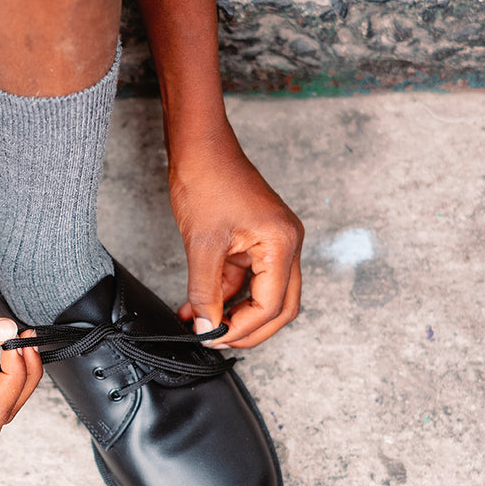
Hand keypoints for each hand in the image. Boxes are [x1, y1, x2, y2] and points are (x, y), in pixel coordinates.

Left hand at [170, 124, 303, 348]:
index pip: (272, 305)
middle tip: (216, 340)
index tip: (214, 338)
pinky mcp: (255, 239)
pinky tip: (198, 303)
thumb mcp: (202, 243)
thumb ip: (205, 290)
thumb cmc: (207, 179)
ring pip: (261, 293)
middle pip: (279, 306)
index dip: (243, 329)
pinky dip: (224, 292)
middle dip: (248, 328)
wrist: (199, 145)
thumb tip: (207, 325)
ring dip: (232, 311)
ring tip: (199, 322)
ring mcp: (272, 242)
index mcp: (282, 243)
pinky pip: (246, 277)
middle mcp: (286, 244)